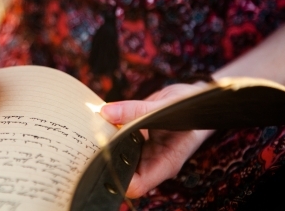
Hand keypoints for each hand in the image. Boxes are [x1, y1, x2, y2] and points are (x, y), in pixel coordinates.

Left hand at [100, 83, 214, 197]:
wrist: (193, 100)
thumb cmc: (189, 106)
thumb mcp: (166, 106)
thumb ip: (137, 110)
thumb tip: (106, 112)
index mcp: (165, 162)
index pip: (137, 184)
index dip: (118, 175)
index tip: (101, 157)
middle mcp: (152, 160)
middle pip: (122, 171)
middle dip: (106, 158)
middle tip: (91, 140)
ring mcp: (143, 150)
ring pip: (116, 154)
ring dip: (104, 143)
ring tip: (93, 128)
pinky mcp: (135, 138)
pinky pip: (117, 139)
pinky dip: (107, 130)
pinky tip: (100, 119)